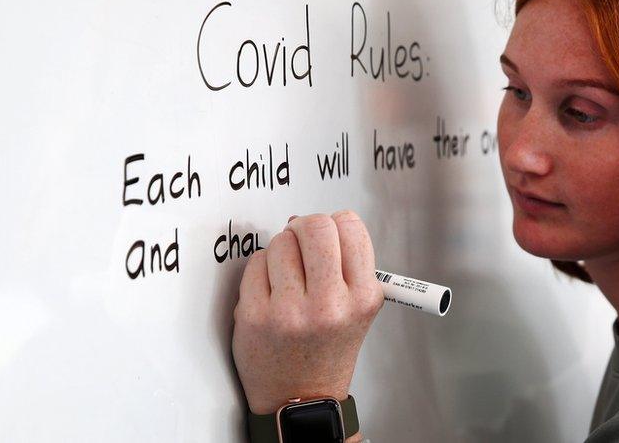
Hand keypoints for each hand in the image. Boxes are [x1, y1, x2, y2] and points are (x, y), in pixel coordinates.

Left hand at [232, 211, 383, 414]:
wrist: (301, 398)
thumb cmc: (328, 349)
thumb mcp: (359, 308)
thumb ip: (346, 264)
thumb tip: (306, 221)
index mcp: (362, 298)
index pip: (350, 227)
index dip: (336, 222)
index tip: (329, 234)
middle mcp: (329, 304)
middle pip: (315, 227)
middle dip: (305, 227)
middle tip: (302, 241)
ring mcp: (290, 311)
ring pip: (282, 242)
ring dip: (282, 250)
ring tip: (288, 275)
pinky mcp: (255, 316)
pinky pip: (256, 262)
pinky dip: (262, 268)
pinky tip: (271, 289)